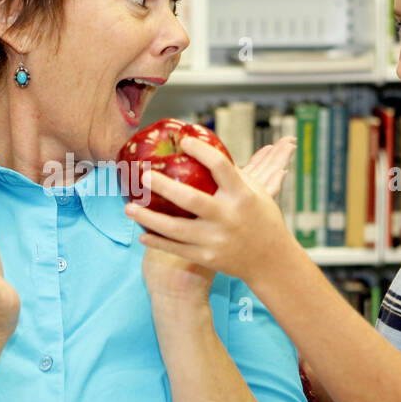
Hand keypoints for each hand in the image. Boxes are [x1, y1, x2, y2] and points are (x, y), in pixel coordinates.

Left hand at [124, 134, 295, 287]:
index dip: (202, 151)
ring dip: (149, 219)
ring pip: (176, 229)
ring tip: (128, 208)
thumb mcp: (257, 193)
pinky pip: (177, 249)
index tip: (184, 140)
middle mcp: (228, 217)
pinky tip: (142, 234)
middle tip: (143, 175)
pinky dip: (158, 243)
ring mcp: (216, 239)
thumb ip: (235, 174)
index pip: (221, 167)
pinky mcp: (208, 258)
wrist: (272, 261)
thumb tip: (210, 150)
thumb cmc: (262, 219)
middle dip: (165, 187)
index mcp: (242, 195)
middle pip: (191, 200)